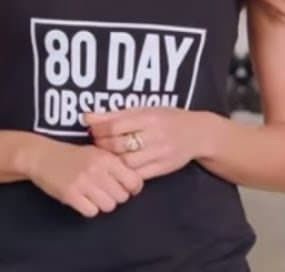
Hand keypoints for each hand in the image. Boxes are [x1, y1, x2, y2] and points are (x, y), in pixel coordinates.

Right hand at [21, 138, 144, 217]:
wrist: (41, 156)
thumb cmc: (72, 155)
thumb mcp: (96, 152)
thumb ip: (115, 164)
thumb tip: (135, 183)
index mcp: (106, 158)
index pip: (133, 181)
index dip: (132, 188)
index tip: (126, 188)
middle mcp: (96, 170)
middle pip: (122, 197)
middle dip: (116, 196)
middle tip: (105, 191)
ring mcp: (83, 183)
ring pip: (109, 206)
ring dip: (102, 203)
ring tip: (93, 195)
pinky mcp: (70, 195)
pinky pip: (91, 212)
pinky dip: (89, 208)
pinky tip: (82, 199)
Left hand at [84, 107, 208, 180]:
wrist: (197, 134)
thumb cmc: (167, 118)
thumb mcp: (144, 110)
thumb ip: (115, 115)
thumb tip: (87, 118)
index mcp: (148, 118)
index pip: (115, 126)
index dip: (99, 130)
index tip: (93, 131)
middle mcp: (154, 136)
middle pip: (118, 145)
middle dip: (102, 145)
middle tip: (97, 144)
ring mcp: (159, 154)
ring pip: (126, 162)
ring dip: (111, 161)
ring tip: (106, 156)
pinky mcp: (163, 169)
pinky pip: (138, 175)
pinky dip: (125, 172)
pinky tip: (120, 167)